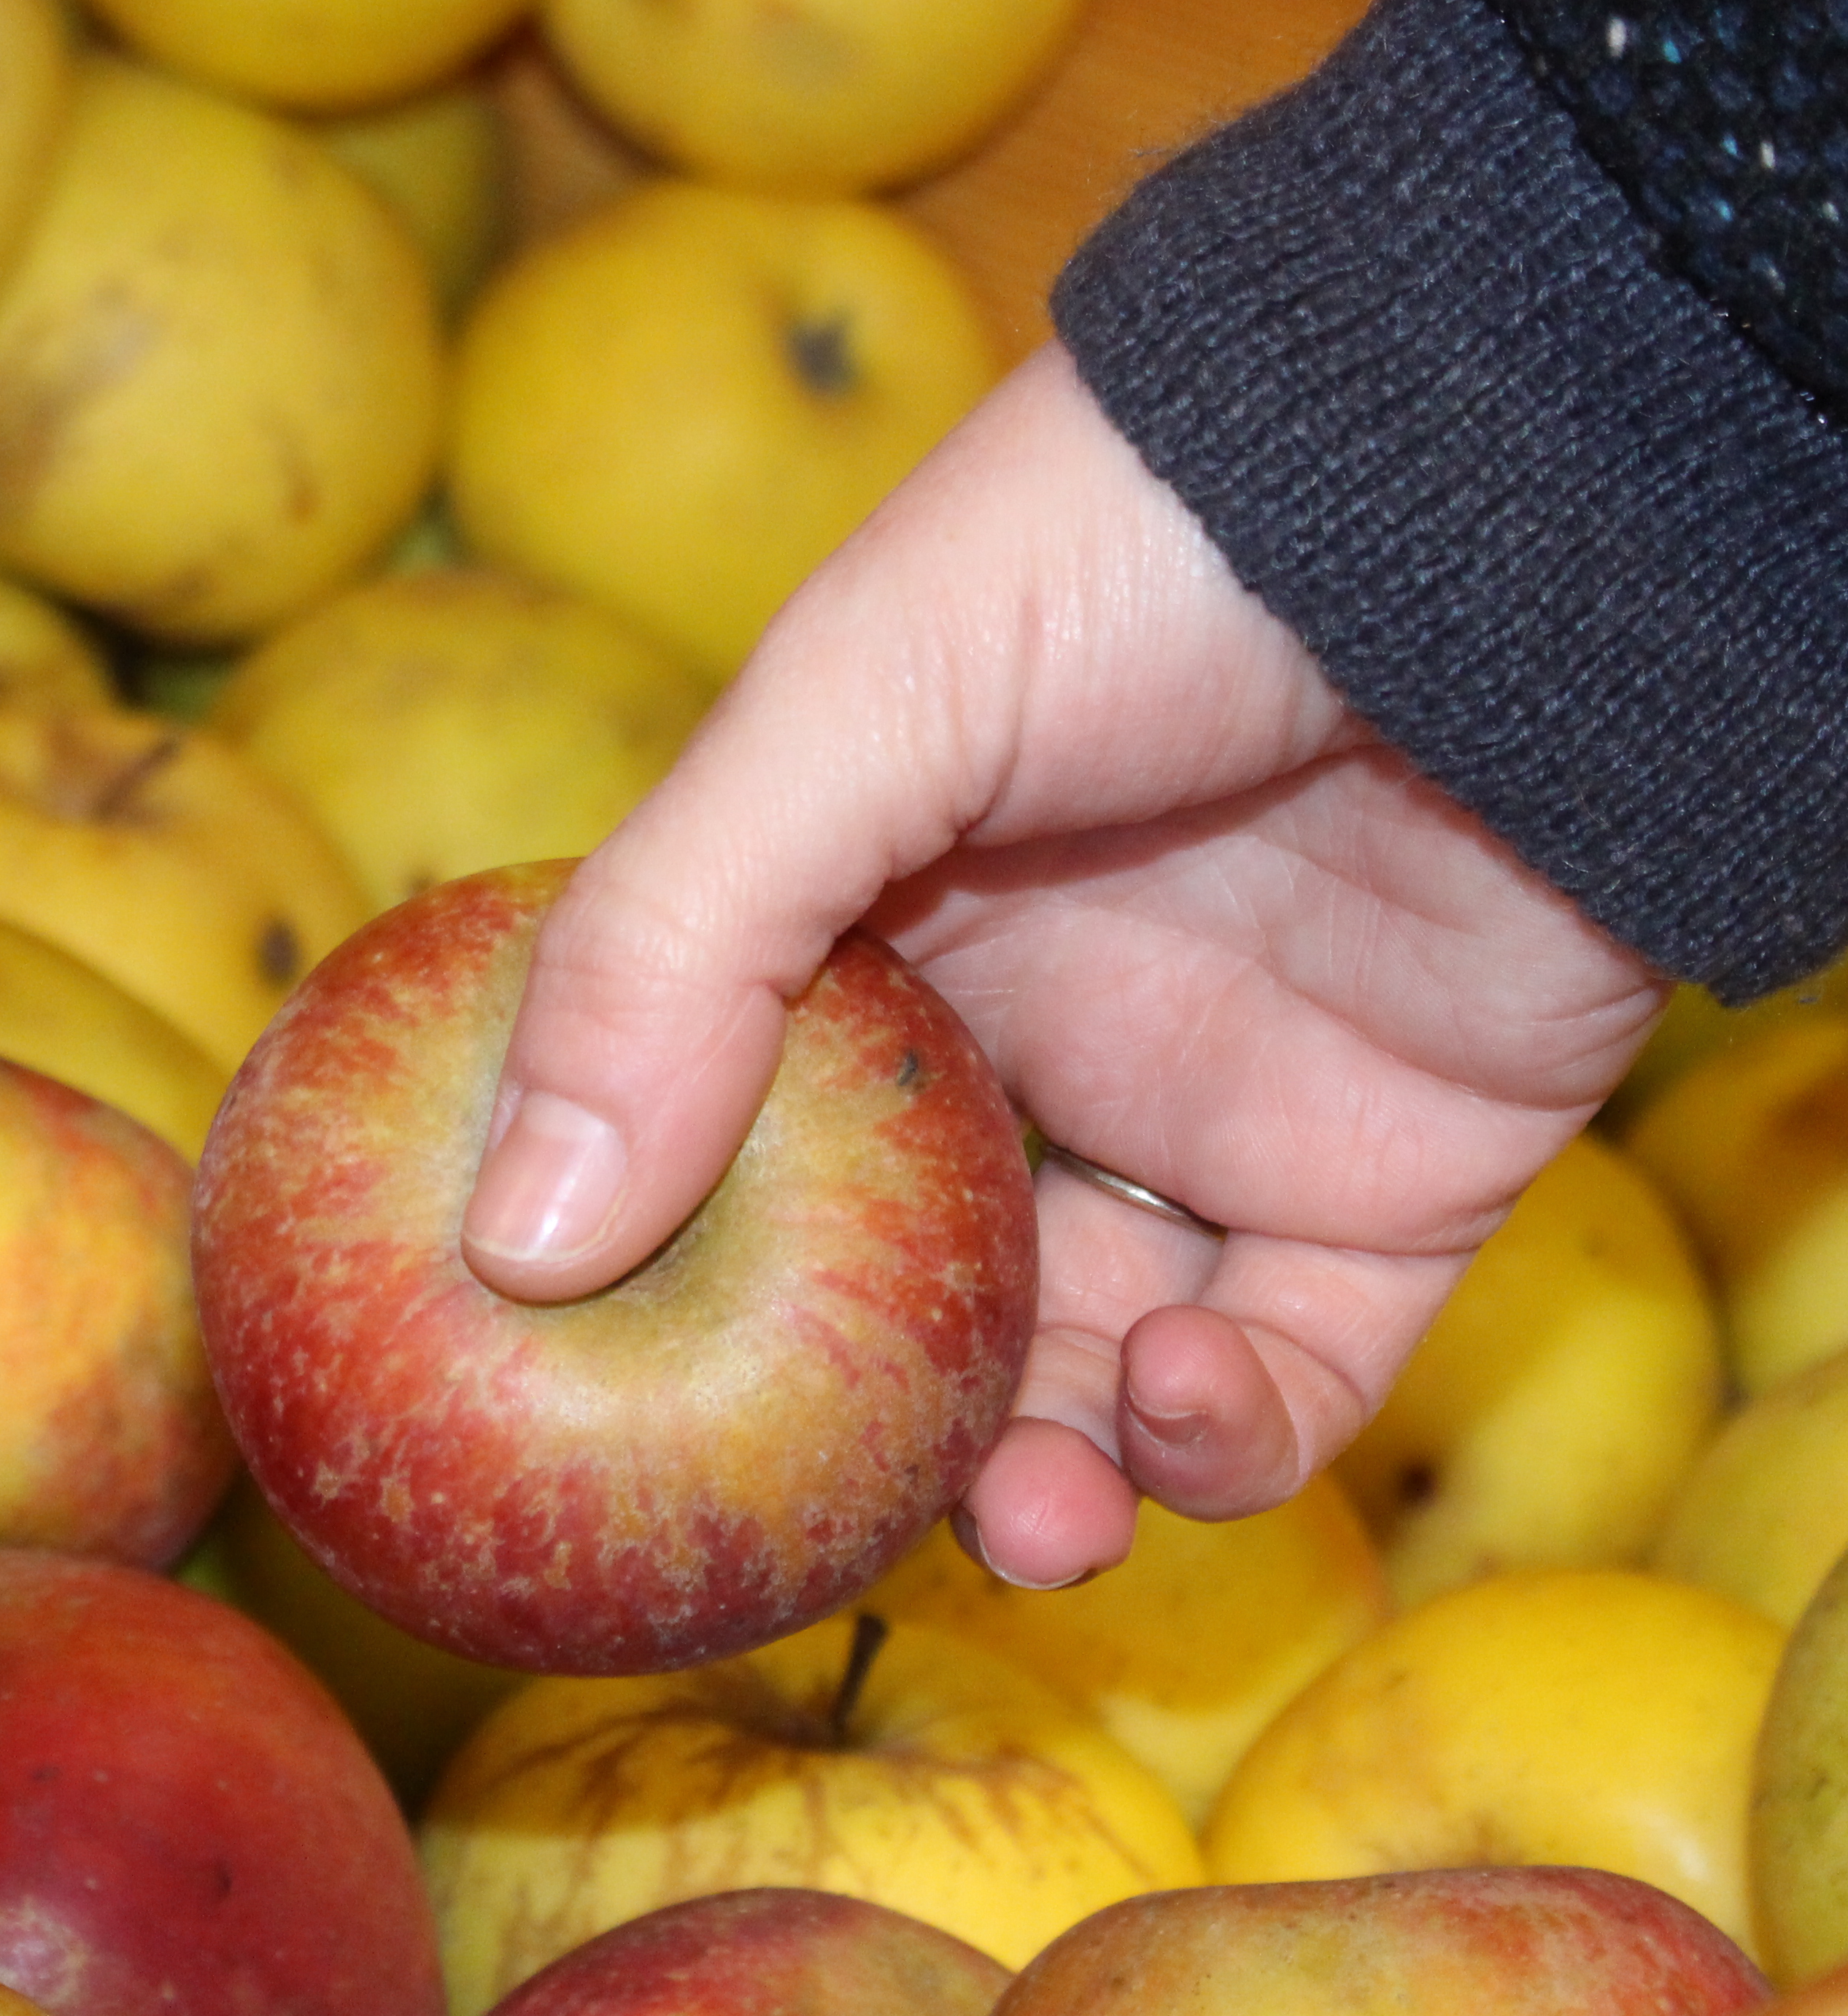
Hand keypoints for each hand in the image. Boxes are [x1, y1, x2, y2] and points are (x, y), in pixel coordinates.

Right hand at [457, 344, 1667, 1585]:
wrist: (1507, 489)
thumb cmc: (1141, 546)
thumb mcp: (849, 706)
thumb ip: (671, 953)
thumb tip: (508, 1241)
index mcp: (864, 916)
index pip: (721, 1138)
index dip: (655, 1277)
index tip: (580, 1405)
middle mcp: (1023, 1031)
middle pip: (898, 1292)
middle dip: (857, 1433)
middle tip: (808, 1526)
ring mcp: (1206, 1112)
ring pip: (1084, 1369)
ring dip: (1038, 1476)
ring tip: (1025, 1512)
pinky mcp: (1387, 1181)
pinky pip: (1291, 1373)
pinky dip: (1223, 1438)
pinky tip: (1171, 1399)